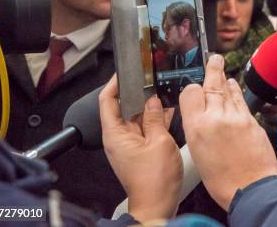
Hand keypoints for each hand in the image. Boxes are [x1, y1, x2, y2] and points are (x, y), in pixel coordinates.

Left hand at [100, 75, 181, 222]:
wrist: (158, 206)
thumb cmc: (154, 181)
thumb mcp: (159, 141)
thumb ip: (156, 117)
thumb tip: (154, 100)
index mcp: (115, 134)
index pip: (107, 100)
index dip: (114, 83)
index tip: (125, 71)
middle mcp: (119, 137)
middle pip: (124, 106)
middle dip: (139, 92)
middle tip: (152, 78)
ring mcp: (130, 144)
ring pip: (138, 116)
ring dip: (150, 106)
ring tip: (164, 93)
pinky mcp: (140, 150)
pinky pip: (146, 128)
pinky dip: (156, 119)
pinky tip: (169, 111)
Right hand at [180, 54, 276, 210]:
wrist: (251, 189)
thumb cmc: (222, 180)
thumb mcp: (198, 153)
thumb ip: (198, 128)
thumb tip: (201, 114)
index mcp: (196, 128)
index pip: (190, 93)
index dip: (191, 89)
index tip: (192, 88)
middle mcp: (215, 117)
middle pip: (211, 85)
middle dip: (212, 69)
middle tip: (214, 58)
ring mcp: (236, 116)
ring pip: (227, 89)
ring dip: (223, 77)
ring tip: (220, 66)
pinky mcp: (251, 119)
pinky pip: (240, 99)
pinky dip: (235, 90)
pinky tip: (234, 86)